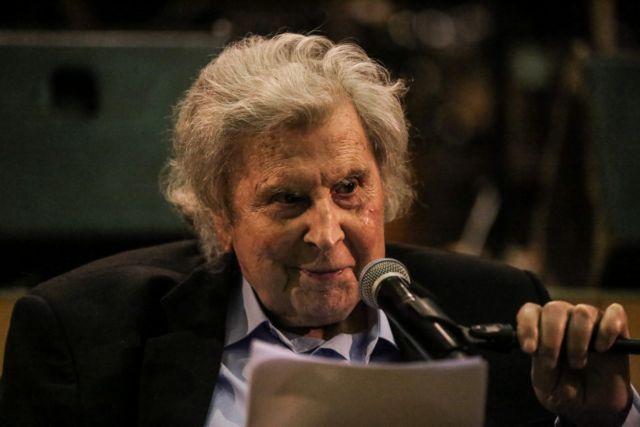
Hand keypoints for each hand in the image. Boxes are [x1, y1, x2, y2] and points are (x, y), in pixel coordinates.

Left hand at [517, 301, 631, 425]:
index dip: (527, 326)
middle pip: (554, 308)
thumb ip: (540, 367)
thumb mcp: (547, 386)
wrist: (595, 405)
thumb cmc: (565, 389)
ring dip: (578, 339)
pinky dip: (607, 330)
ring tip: (578, 363)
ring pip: (581, 312)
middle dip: (550, 337)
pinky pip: (614, 313)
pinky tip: (602, 348)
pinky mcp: (616, 327)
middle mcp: (565, 318)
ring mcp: (591, 320)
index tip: (529, 349)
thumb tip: (536, 349)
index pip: (530, 311)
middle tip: (552, 362)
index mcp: (542, 328)